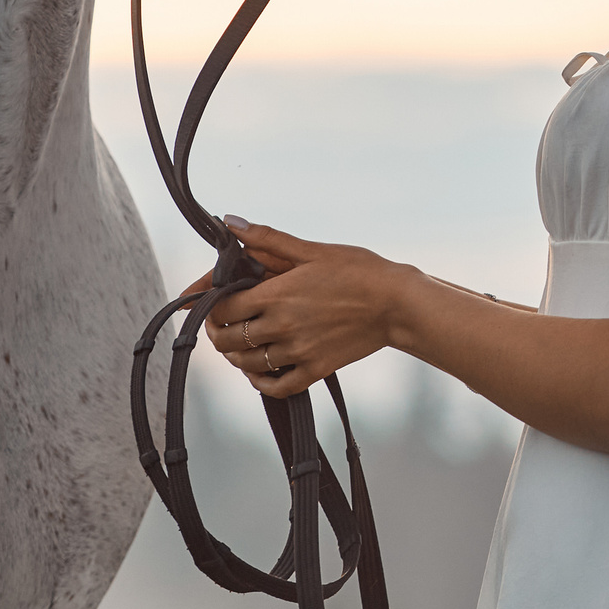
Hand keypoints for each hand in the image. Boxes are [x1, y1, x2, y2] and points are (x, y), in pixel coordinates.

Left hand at [195, 219, 418, 399]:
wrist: (397, 303)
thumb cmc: (358, 270)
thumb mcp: (313, 250)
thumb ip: (268, 239)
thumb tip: (230, 221)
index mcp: (277, 295)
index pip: (222, 309)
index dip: (210, 307)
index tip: (213, 302)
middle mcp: (282, 327)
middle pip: (228, 340)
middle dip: (218, 332)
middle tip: (222, 324)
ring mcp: (298, 352)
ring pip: (247, 364)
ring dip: (235, 356)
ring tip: (239, 344)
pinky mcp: (315, 369)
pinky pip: (275, 386)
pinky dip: (260, 382)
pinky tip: (259, 371)